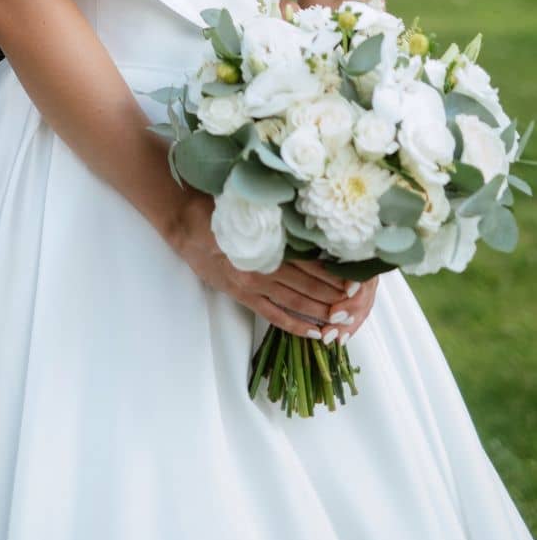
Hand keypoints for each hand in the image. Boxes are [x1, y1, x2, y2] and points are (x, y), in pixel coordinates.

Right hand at [168, 189, 378, 339]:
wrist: (183, 222)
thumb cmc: (217, 207)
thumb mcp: (249, 207)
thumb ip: (276, 219)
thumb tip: (309, 223)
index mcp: (265, 243)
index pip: (307, 263)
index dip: (331, 274)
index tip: (353, 280)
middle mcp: (261, 267)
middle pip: (305, 284)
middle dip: (332, 295)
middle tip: (356, 304)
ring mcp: (251, 284)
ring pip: (293, 301)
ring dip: (319, 311)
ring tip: (342, 319)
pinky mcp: (241, 295)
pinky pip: (272, 315)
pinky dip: (294, 325)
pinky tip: (313, 332)